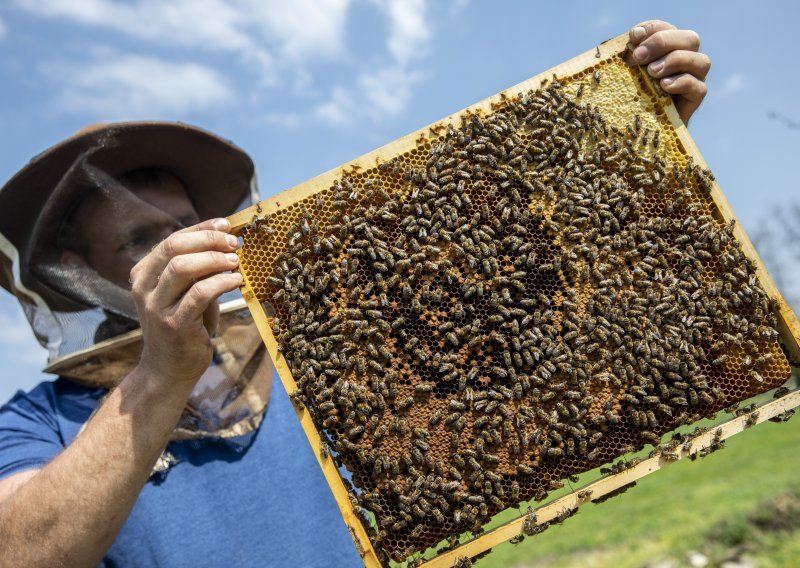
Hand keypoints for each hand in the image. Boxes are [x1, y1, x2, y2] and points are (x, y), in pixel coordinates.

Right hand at [129, 218, 242, 386]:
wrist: (169, 369)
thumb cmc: (184, 325)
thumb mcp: (186, 292)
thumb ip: (198, 269)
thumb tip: (227, 240)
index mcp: (143, 273)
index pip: (172, 240)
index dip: (202, 229)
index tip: (227, 225)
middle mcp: (144, 287)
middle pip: (174, 247)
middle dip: (209, 240)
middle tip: (234, 242)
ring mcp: (156, 306)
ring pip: (183, 267)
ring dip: (215, 259)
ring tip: (235, 261)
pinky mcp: (173, 324)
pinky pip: (199, 294)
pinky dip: (221, 283)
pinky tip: (236, 281)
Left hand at [628, 20, 710, 123]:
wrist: (639, 130)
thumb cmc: (629, 98)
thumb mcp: (624, 75)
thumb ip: (627, 57)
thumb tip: (631, 40)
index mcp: (668, 48)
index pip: (666, 28)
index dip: (651, 29)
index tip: (632, 37)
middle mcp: (686, 59)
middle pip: (690, 39)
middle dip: (662, 42)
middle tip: (639, 56)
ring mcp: (695, 78)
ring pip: (701, 60)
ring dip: (675, 61)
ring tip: (652, 72)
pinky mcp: (695, 98)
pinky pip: (698, 86)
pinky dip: (682, 82)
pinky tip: (664, 86)